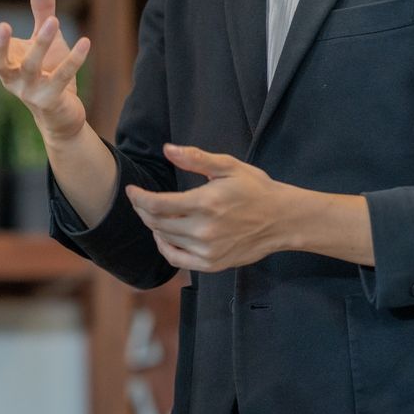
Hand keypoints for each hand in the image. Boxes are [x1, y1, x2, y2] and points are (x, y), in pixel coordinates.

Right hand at [0, 0, 91, 142]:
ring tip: (53, 21)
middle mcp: (11, 76)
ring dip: (41, 44)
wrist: (61, 115)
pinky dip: (73, 60)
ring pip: (31, 67)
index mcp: (6, 59)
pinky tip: (85, 42)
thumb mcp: (45, 36)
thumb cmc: (49, 70)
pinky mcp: (49, 100)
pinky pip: (61, 78)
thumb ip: (42, 9)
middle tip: (3, 27)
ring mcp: (28, 90)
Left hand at [127, 144, 295, 272]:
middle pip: (156, 223)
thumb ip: (196, 158)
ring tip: (154, 214)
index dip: (138, 197)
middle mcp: (203, 230)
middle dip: (143, 210)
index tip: (131, 190)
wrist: (282, 219)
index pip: (156, 204)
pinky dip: (164, 247)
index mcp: (205, 203)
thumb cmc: (255, 189)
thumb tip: (167, 149)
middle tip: (141, 200)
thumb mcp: (229, 166)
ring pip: (164, 240)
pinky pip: (176, 259)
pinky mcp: (212, 264)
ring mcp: (207, 250)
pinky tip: (164, 236)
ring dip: (153, 226)